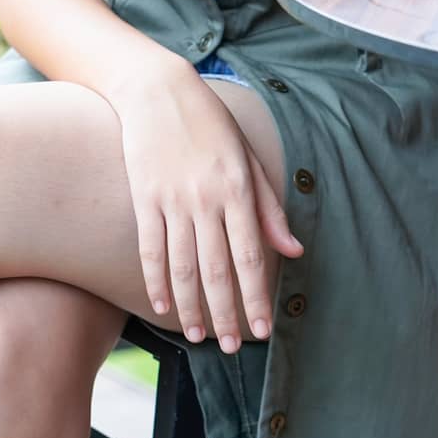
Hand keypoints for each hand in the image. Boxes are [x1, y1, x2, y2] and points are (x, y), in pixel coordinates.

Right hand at [118, 66, 304, 350]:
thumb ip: (269, 207)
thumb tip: (294, 250)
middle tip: (232, 347)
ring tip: (200, 335)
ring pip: (183, 266)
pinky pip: (151, 248)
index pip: (251, 255)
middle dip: (227, 312)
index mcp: (237, 188)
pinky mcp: (144, 197)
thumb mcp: (247, 158)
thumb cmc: (209, 123)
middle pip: (217, 269)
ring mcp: (172, 199)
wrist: (157, 90)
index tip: (263, 330)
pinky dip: (156, 281)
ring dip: (191, 307)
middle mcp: (206, 198)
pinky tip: (161, 305)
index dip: (257, 296)